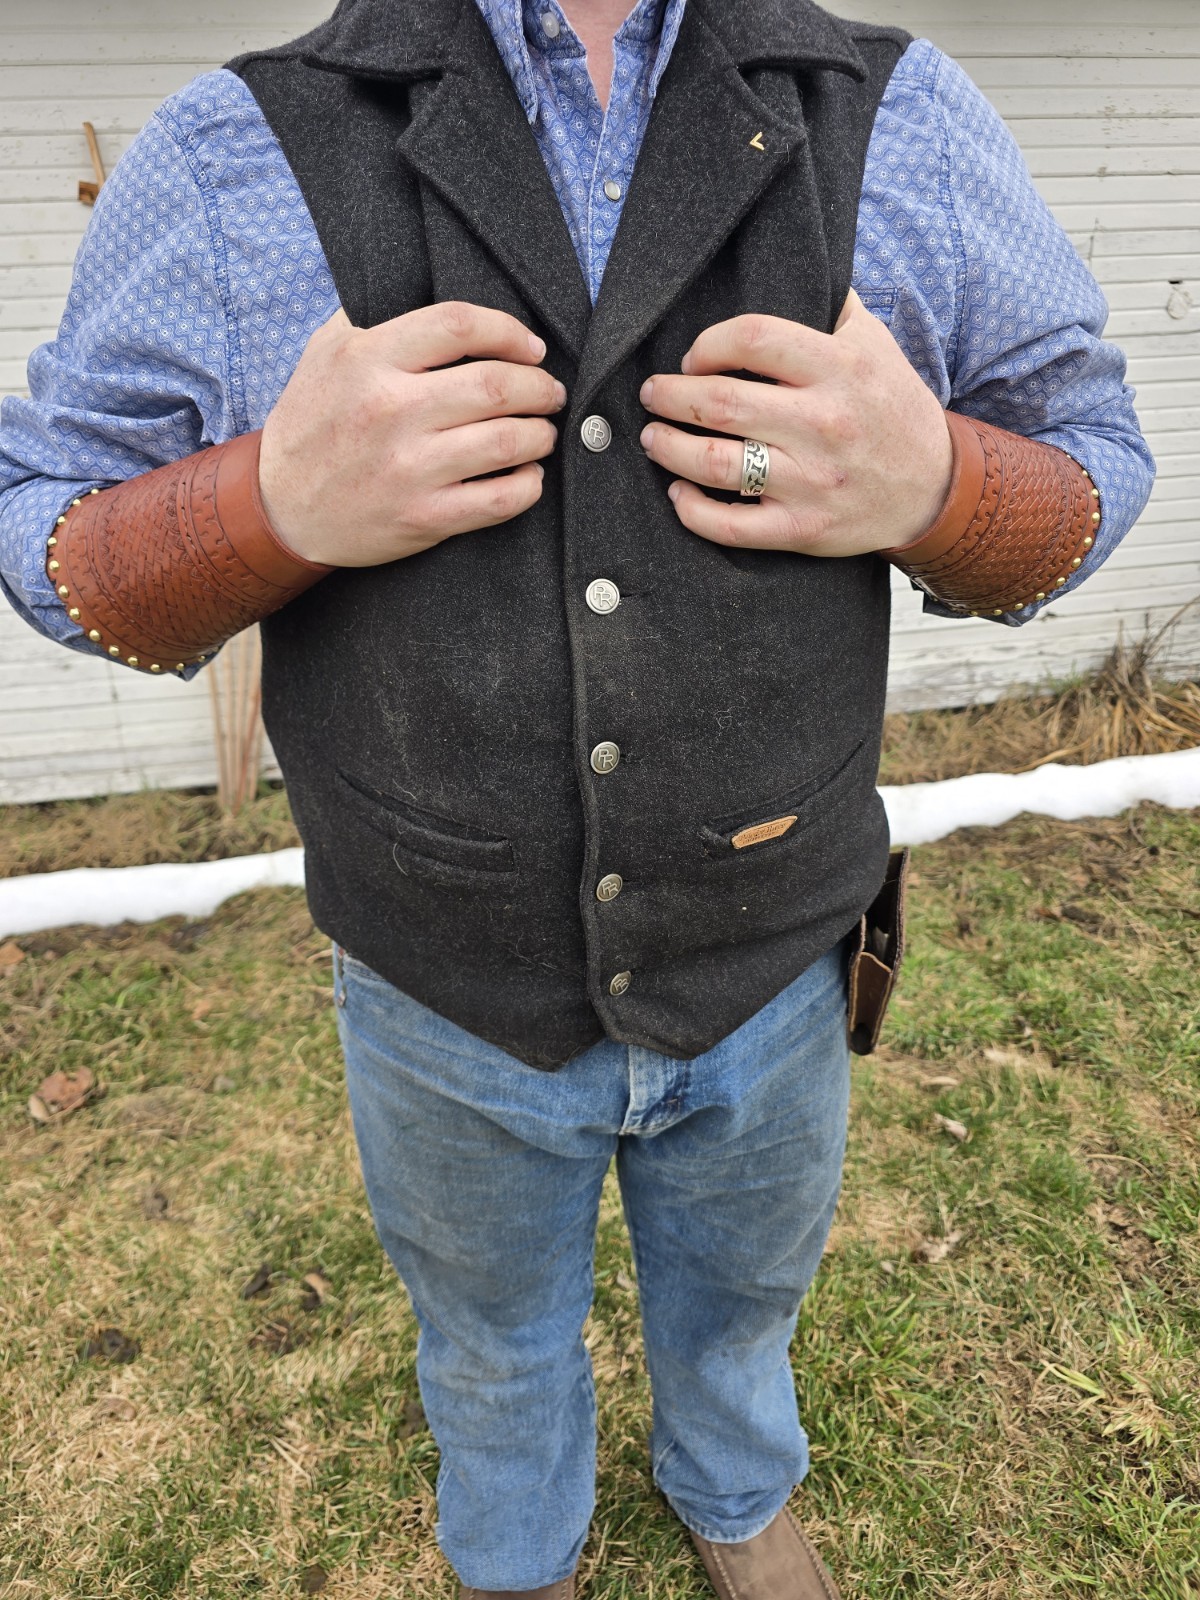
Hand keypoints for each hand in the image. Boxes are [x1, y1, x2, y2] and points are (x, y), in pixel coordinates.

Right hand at [258, 302, 565, 565]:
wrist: (281, 508)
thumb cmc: (314, 422)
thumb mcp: (326, 352)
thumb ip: (377, 317)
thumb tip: (438, 286)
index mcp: (369, 359)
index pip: (461, 325)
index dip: (510, 332)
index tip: (530, 347)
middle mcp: (391, 410)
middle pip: (497, 385)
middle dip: (540, 387)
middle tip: (549, 391)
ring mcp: (410, 468)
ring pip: (508, 442)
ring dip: (541, 434)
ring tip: (543, 431)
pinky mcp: (424, 517)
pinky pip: (501, 500)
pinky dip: (528, 485)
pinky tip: (528, 475)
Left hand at [638, 290, 953, 556]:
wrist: (934, 487)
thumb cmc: (890, 407)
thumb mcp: (874, 343)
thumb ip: (830, 304)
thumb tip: (790, 257)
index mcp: (839, 368)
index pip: (752, 339)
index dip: (707, 344)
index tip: (692, 357)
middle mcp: (823, 423)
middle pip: (720, 403)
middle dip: (670, 396)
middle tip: (652, 394)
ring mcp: (812, 480)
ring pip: (716, 464)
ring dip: (668, 448)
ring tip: (652, 437)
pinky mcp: (803, 528)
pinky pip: (731, 526)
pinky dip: (692, 510)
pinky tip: (678, 492)